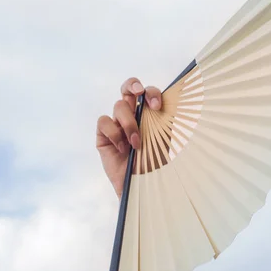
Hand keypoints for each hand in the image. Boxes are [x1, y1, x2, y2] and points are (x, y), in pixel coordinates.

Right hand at [96, 77, 162, 196]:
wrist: (142, 185)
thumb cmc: (154, 163)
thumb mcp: (163, 139)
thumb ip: (162, 120)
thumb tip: (166, 103)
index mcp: (149, 114)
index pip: (148, 93)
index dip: (151, 93)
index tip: (157, 106)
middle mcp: (133, 115)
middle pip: (128, 88)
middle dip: (133, 85)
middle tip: (139, 93)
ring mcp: (117, 124)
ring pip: (119, 106)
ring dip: (129, 123)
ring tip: (136, 143)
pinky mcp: (103, 135)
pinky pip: (104, 122)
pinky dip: (114, 133)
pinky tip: (122, 148)